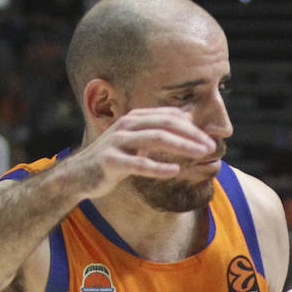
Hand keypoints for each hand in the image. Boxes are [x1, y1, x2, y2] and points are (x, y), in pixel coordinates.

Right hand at [65, 107, 217, 199]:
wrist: (80, 175)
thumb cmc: (115, 158)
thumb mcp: (136, 140)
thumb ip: (158, 129)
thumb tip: (187, 116)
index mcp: (134, 119)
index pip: (169, 116)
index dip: (192, 127)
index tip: (209, 139)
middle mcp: (126, 125)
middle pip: (165, 124)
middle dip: (191, 134)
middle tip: (211, 146)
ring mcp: (117, 142)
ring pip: (155, 139)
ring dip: (182, 146)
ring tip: (200, 154)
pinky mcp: (111, 161)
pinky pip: (139, 164)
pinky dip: (159, 167)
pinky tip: (175, 171)